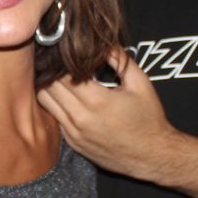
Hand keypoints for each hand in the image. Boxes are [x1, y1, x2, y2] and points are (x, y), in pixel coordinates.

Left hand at [38, 48, 178, 179]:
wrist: (152, 156)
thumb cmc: (149, 119)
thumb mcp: (140, 83)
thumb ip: (120, 59)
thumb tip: (103, 41)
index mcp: (97, 101)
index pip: (62, 74)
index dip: (60, 60)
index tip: (65, 52)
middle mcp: (81, 118)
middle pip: (48, 86)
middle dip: (51, 71)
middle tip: (58, 61)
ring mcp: (74, 133)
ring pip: (45, 102)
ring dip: (48, 87)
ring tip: (59, 77)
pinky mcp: (72, 142)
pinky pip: (54, 118)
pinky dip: (55, 105)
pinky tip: (66, 97)